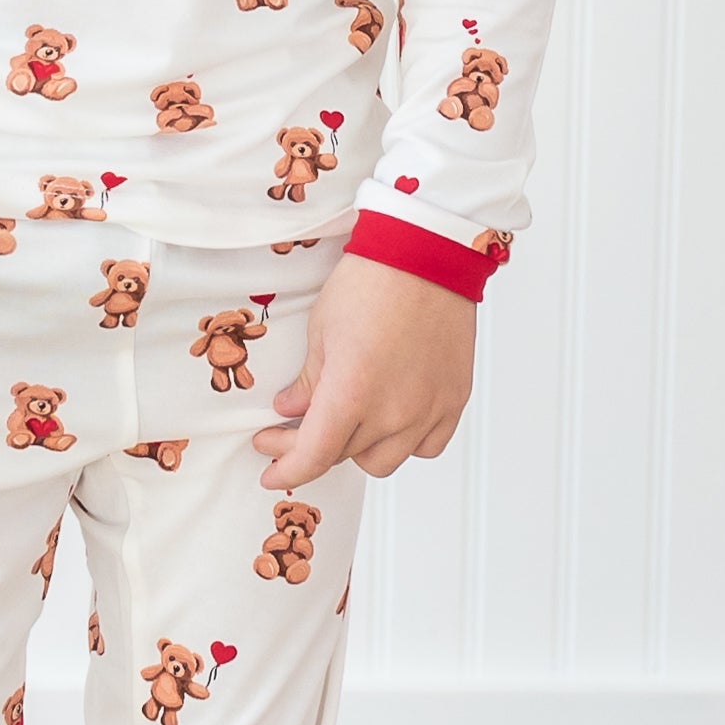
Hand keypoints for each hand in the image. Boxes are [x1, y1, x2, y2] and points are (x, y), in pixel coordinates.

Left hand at [251, 251, 474, 485]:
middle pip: (343, 456)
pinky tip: (391, 420)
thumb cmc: (372, 281)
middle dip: (310, 446)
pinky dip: (405, 441)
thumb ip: (309, 380)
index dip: (287, 469)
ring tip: (346, 422)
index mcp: (352, 393)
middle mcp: (394, 411)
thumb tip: (292, 409)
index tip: (270, 470)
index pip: (314, 456)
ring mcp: (428, 409)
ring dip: (358, 448)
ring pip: (384, 460)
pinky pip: (427, 446)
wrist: (427, 253)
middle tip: (290, 427)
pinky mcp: (453, 400)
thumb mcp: (322, 330)